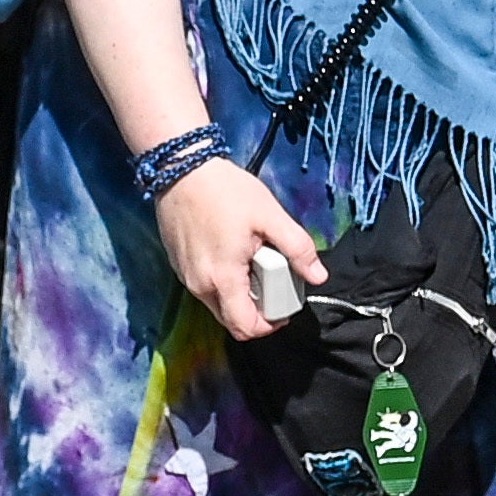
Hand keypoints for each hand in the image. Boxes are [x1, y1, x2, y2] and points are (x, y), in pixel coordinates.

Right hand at [153, 161, 321, 340]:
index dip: (270, 326)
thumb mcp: (270, 216)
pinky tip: (232, 252)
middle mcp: (199, 285)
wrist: (180, 168)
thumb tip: (318, 276)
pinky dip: (221, 281)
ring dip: (238, 295)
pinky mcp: (177, 263)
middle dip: (256, 311)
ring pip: (216, 304)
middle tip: (272, 282)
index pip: (246, 327)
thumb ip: (297, 248)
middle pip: (231, 320)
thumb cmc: (225, 191)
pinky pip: (203, 286)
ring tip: (252, 262)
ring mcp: (185, 275)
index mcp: (223, 279)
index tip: (284, 309)